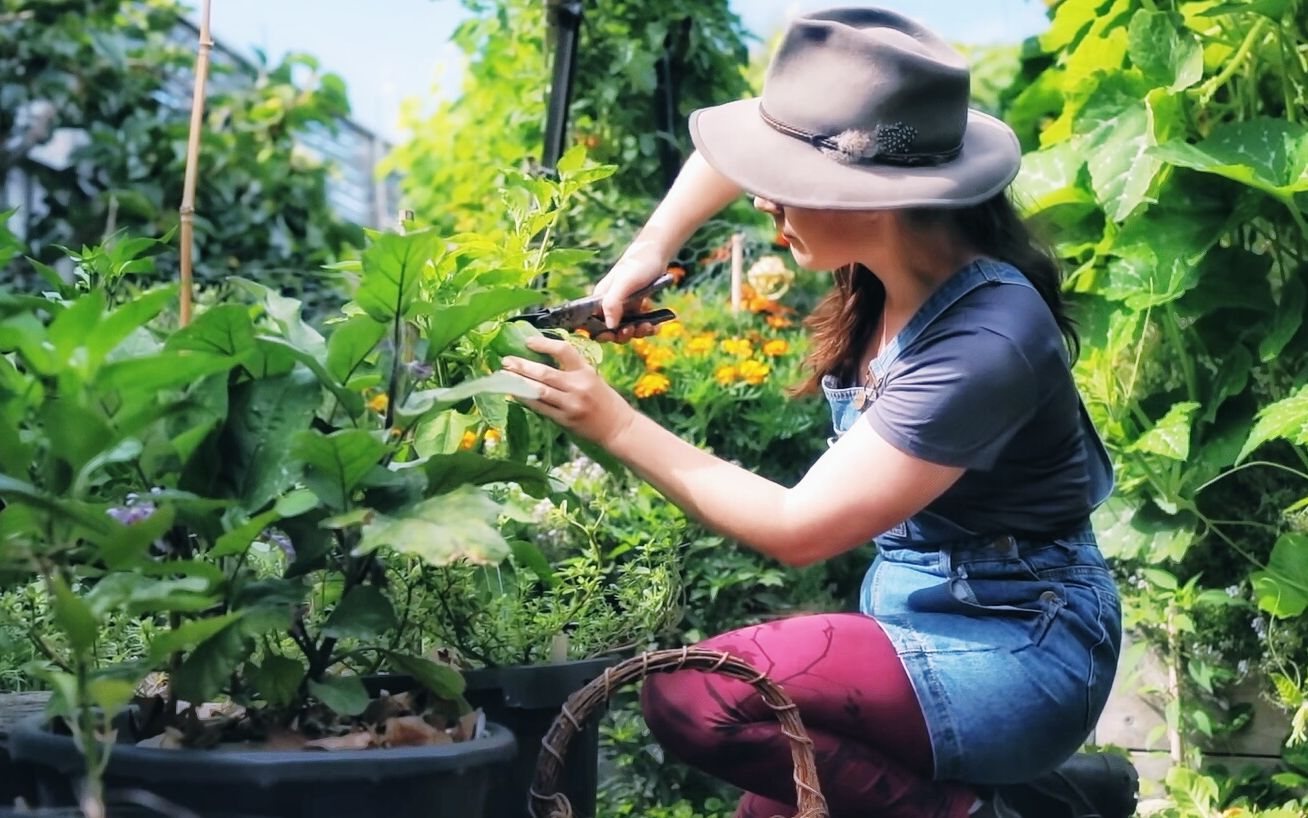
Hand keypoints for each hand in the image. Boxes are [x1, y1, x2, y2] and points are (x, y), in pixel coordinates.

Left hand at [500, 336, 635, 446]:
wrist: (618, 428)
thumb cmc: (605, 401)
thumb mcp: (592, 378)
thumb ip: (571, 371)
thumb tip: (540, 363)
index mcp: (586, 371)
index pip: (563, 351)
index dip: (544, 344)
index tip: (528, 341)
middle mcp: (578, 386)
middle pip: (545, 373)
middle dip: (522, 366)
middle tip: (506, 361)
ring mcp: (571, 404)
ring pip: (539, 391)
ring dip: (519, 383)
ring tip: (503, 376)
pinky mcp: (565, 420)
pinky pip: (540, 408)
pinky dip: (525, 400)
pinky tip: (514, 394)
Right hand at [591, 241, 667, 343]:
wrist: (656, 254)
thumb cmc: (637, 266)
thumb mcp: (623, 284)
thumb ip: (612, 303)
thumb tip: (609, 327)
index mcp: (600, 300)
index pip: (592, 324)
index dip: (600, 334)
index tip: (612, 336)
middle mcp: (610, 306)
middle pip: (611, 331)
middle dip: (622, 335)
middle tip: (633, 330)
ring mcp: (624, 307)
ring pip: (627, 329)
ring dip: (638, 332)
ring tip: (649, 326)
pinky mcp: (637, 307)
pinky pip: (639, 324)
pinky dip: (648, 327)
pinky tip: (656, 326)